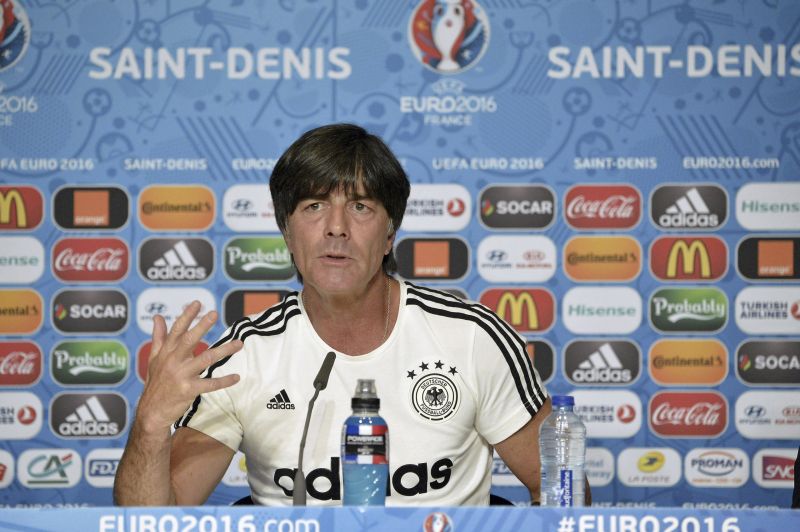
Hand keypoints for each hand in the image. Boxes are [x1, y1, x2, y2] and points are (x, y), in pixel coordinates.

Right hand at [136, 301, 241, 433]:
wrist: (152, 412)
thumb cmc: (156, 382)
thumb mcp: (154, 358)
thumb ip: (159, 337)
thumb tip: (158, 316)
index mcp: (166, 352)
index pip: (177, 330)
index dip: (187, 316)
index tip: (197, 303)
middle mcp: (173, 361)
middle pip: (189, 340)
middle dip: (202, 326)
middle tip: (214, 313)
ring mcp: (181, 375)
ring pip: (205, 359)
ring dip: (224, 351)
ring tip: (239, 343)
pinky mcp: (188, 390)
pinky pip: (210, 384)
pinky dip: (224, 381)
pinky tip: (237, 377)